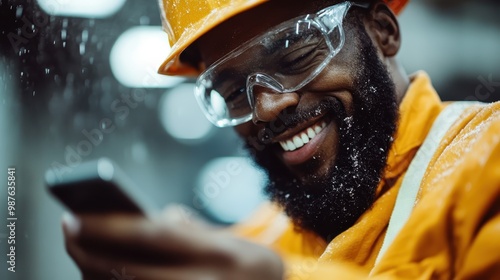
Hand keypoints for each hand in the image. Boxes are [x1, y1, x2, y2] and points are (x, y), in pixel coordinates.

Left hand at [62, 211, 283, 279]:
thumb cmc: (252, 271)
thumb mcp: (235, 243)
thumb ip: (192, 230)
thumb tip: (154, 220)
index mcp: (222, 256)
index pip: (156, 236)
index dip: (111, 225)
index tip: (78, 214)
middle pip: (130, 268)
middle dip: (90, 249)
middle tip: (69, 226)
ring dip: (92, 270)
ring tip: (78, 246)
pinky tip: (97, 270)